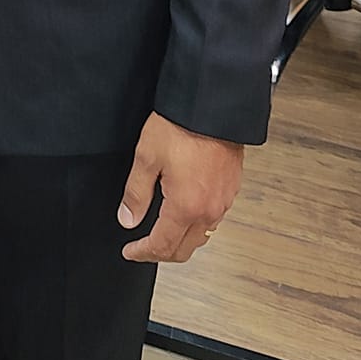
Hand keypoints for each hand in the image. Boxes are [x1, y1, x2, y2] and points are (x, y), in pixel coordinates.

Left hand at [117, 111, 242, 263]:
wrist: (213, 106)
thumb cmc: (181, 126)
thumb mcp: (147, 157)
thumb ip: (136, 193)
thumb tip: (128, 219)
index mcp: (186, 207)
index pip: (163, 246)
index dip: (143, 253)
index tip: (130, 251)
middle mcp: (209, 210)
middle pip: (185, 250)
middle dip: (161, 253)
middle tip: (143, 247)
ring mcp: (224, 201)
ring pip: (201, 236)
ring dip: (181, 240)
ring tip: (162, 231)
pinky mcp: (232, 189)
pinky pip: (213, 219)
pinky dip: (196, 224)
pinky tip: (185, 211)